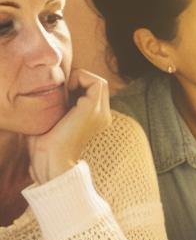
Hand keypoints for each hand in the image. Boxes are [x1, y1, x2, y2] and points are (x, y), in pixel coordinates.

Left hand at [26, 69, 110, 183]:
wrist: (52, 160)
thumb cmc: (47, 143)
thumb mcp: (58, 119)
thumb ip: (64, 105)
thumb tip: (59, 89)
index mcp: (96, 120)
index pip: (94, 90)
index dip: (78, 85)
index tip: (62, 96)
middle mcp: (103, 116)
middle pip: (99, 84)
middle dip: (79, 80)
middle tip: (63, 92)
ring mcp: (101, 113)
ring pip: (99, 81)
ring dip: (79, 79)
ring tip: (65, 93)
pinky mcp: (93, 109)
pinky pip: (95, 82)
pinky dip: (79, 79)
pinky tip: (66, 93)